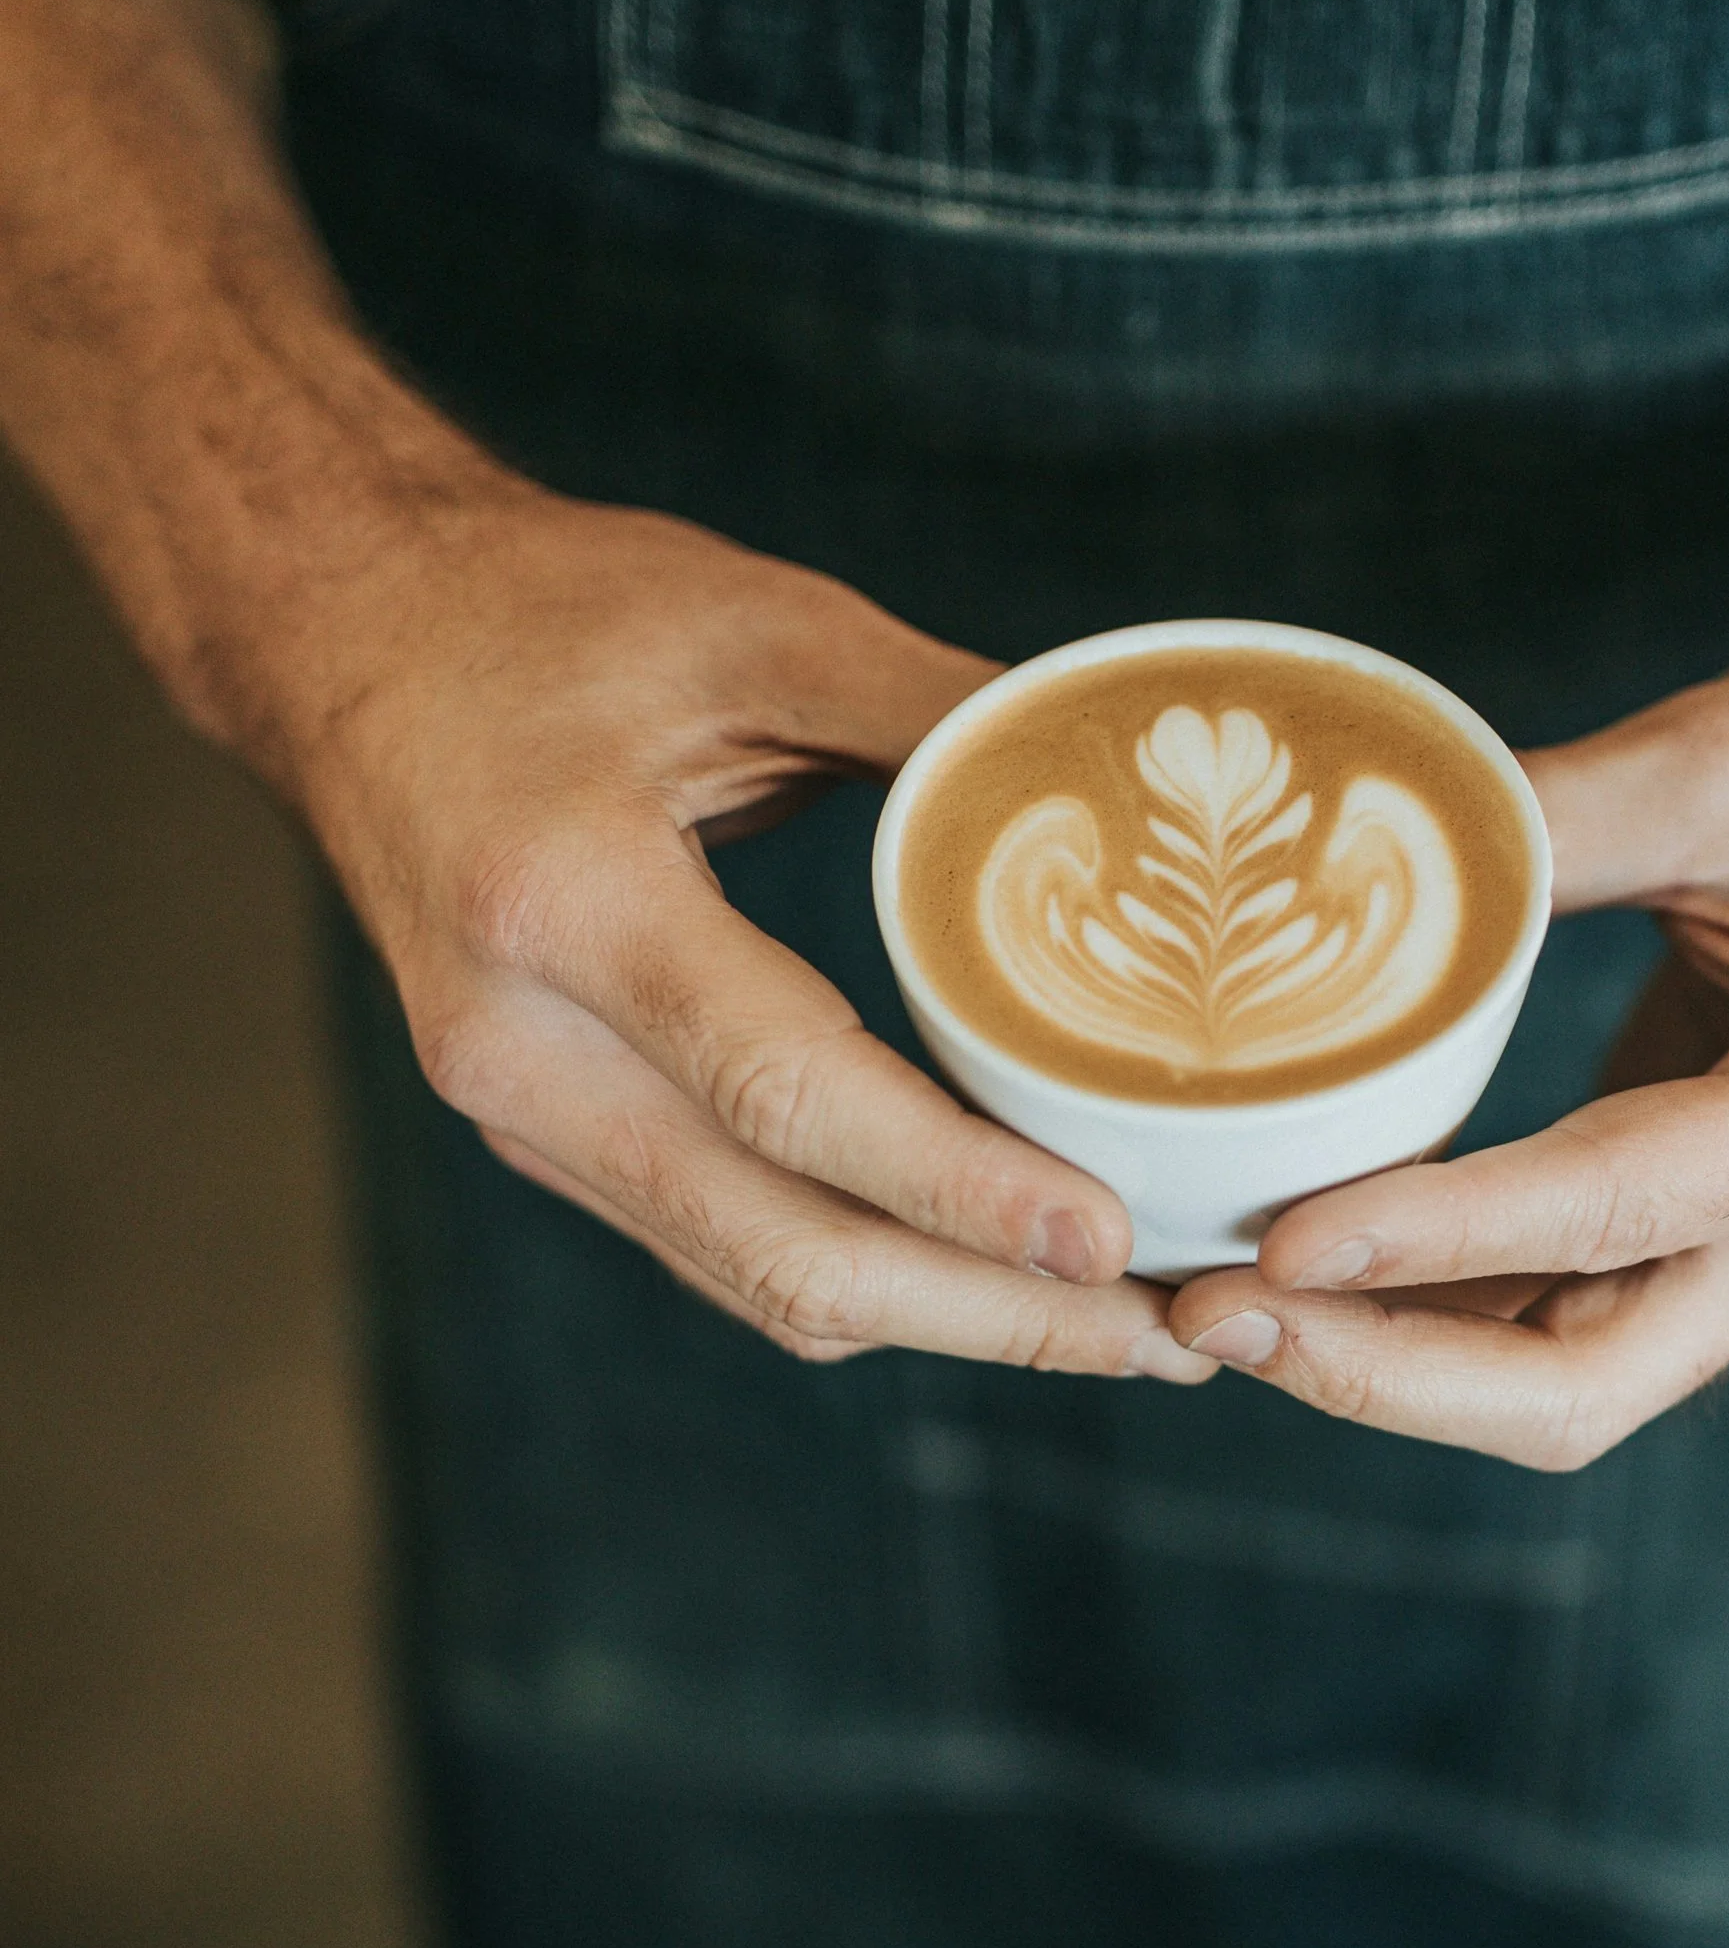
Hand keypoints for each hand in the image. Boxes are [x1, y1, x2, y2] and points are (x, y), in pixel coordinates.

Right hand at [233, 467, 1210, 1381]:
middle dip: (989, 1314)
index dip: (955, 1187)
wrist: (342, 641)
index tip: (1109, 1240)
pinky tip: (993, 1275)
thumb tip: (1142, 788)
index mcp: (564, 903)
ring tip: (1120, 1328)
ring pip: (755, 1279)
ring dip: (946, 1321)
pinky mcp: (544, 1138)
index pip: (784, 1092)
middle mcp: (520, 1047)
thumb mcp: (758, 622)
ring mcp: (519, 1115)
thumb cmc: (547, 611)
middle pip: (778, 1246)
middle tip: (1168, 1335)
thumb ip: (943, 712)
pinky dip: (868, 1277)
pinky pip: (723, 1249)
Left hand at [1169, 635, 1728, 1463]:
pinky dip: (1420, 1314)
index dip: (1430, 1239)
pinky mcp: (1699, 1236)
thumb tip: (1342, 850)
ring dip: (1379, 1361)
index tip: (1274, 1245)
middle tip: (1203, 1313)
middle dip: (1380, 1373)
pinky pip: (1548, 1320)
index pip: (1606, 1212)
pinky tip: (1291, 1265)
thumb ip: (1549, 815)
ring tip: (1203, 1303)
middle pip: (1574, 1388)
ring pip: (1551, 1381)